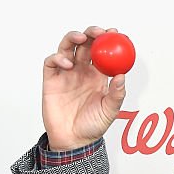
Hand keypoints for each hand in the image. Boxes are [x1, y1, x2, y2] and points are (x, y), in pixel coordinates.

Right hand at [42, 26, 126, 149]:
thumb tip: (122, 75)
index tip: (115, 33)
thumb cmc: (93, 126)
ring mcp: (66, 73)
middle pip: (85, 44)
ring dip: (72, 38)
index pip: (103, 52)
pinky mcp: (51, 79)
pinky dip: (58, 57)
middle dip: (91, 33)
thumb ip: (117, 93)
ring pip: (67, 47)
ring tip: (81, 38)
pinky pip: (51, 62)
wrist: (74, 141)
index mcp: (98, 75)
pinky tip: (67, 63)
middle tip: (99, 33)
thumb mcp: (110, 110)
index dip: (108, 40)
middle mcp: (82, 70)